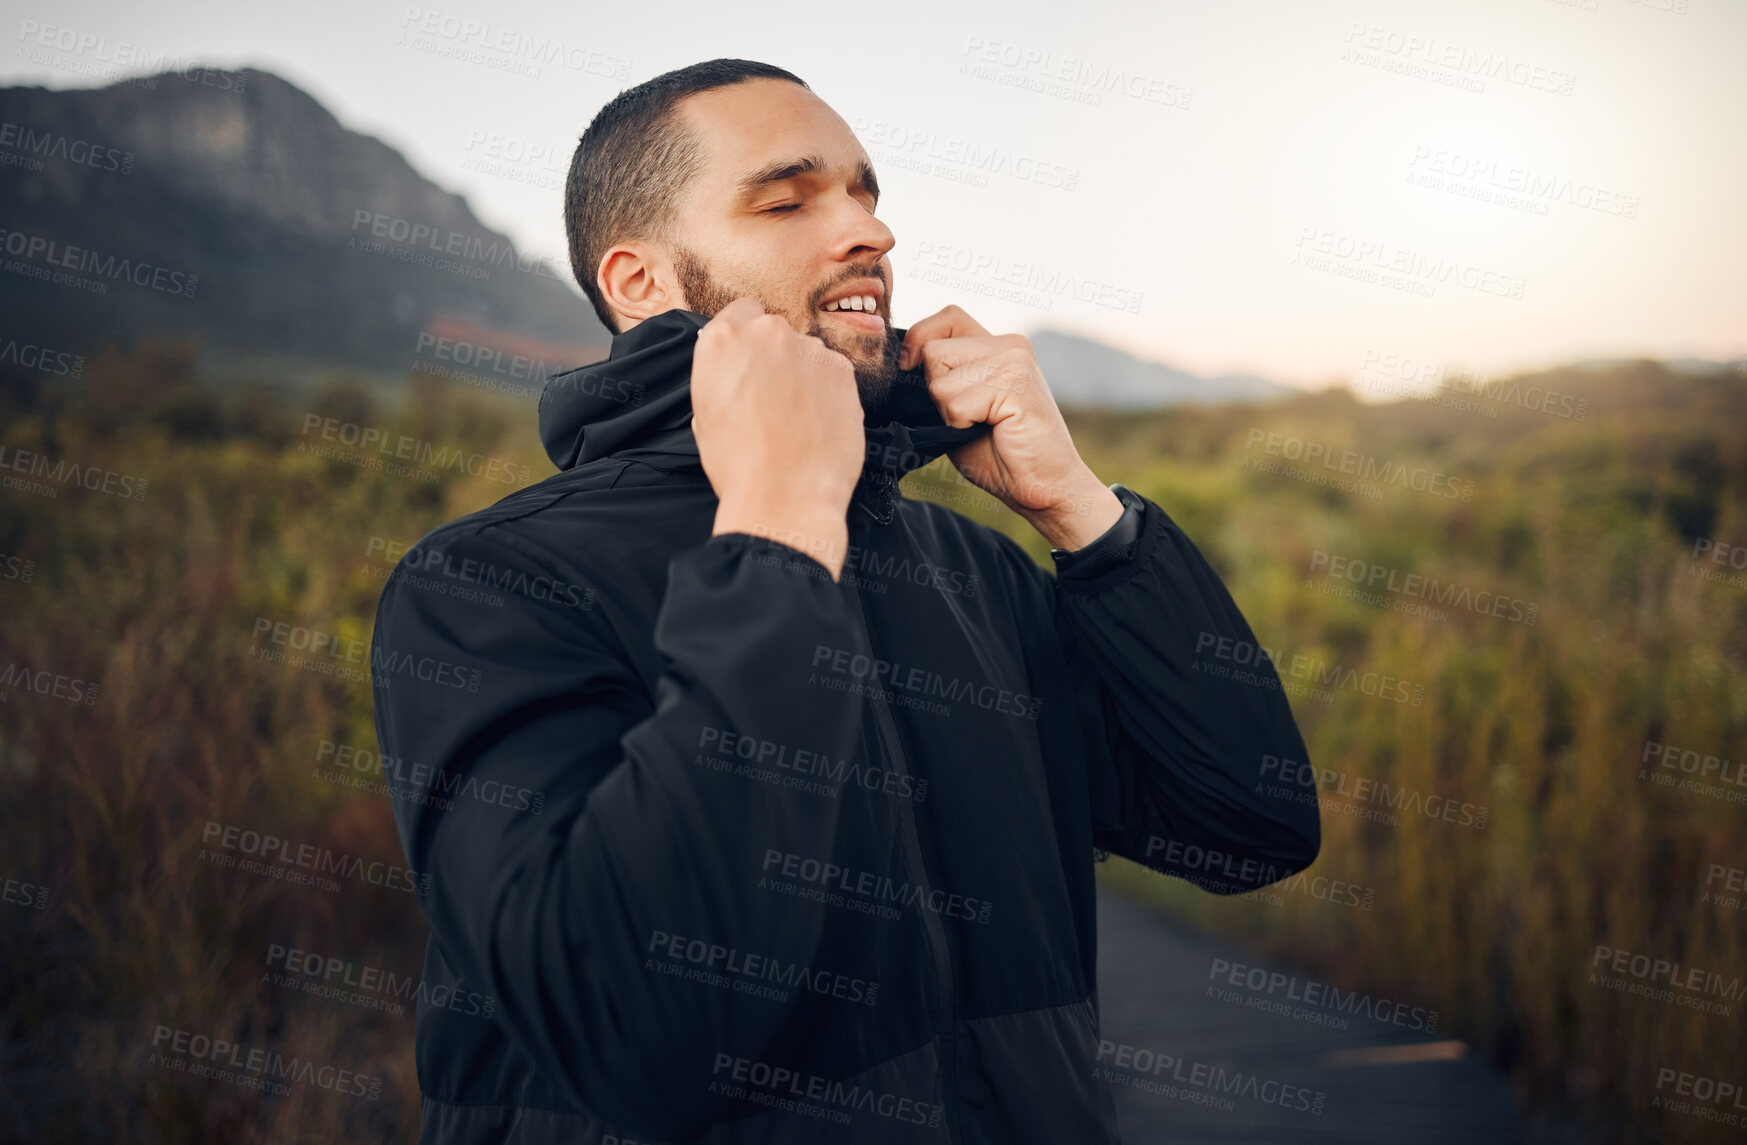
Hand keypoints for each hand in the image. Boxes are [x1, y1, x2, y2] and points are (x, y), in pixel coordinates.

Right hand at [692, 297, 864, 577]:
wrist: (784, 497)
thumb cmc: (737, 464)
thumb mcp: (705, 411)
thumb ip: (720, 372)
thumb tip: (735, 364)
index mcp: (722, 339)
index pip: (741, 312)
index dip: (747, 339)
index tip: (752, 362)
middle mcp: (767, 332)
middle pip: (775, 331)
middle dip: (776, 356)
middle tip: (773, 398)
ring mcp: (809, 348)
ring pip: (808, 351)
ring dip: (805, 373)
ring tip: (798, 418)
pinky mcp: (843, 369)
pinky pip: (834, 371)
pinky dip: (830, 390)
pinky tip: (819, 423)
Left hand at [899, 305, 1121, 550]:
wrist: (1044, 486)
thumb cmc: (1001, 454)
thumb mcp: (960, 407)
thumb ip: (941, 379)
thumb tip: (901, 363)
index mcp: (999, 346)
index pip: (947, 317)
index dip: (920, 339)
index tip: (912, 369)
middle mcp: (1010, 345)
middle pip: (933, 351)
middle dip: (936, 392)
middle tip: (970, 418)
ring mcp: (1015, 361)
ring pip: (939, 380)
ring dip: (949, 413)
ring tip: (983, 425)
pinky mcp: (1016, 384)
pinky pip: (955, 403)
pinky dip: (961, 426)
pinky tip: (993, 431)